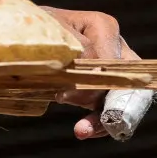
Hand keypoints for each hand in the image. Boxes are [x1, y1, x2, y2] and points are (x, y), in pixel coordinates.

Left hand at [40, 6, 137, 139]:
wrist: (27, 31)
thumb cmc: (39, 27)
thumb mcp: (50, 31)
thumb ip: (74, 48)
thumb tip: (90, 69)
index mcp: (103, 27)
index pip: (110, 61)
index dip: (94, 81)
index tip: (65, 95)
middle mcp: (117, 47)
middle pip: (129, 82)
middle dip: (112, 108)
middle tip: (87, 123)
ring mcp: (116, 69)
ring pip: (124, 100)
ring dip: (104, 120)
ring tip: (82, 130)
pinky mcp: (107, 87)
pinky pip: (112, 109)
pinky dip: (99, 122)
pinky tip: (83, 130)